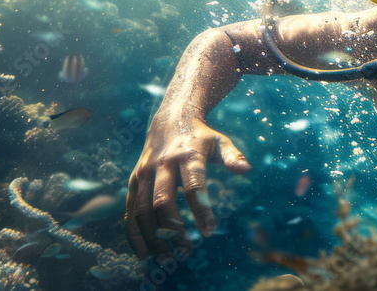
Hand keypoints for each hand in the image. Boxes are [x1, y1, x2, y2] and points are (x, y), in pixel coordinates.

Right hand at [126, 114, 250, 258]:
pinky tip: (143, 253)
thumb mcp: (219, 142)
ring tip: (168, 257)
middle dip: (174, 230)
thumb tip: (247, 169)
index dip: (201, 210)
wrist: (170, 119)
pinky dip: (134, 233)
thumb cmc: (201, 136)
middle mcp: (163, 164)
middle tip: (187, 250)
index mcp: (187, 155)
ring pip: (143, 210)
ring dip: (153, 237)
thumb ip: (232, 156)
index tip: (209, 231)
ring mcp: (145, 173)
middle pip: (163, 202)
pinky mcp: (134, 180)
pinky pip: (130, 210)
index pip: (193, 185)